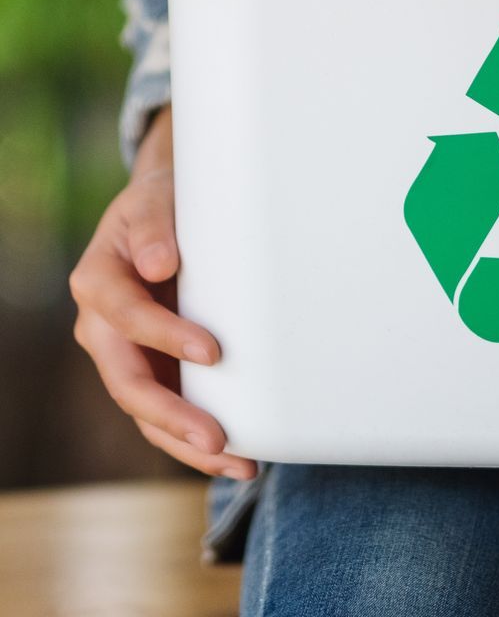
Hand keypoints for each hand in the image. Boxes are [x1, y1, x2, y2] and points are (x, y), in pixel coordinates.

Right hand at [69, 106, 256, 479]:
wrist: (162, 209)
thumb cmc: (163, 202)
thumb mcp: (156, 200)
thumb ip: (156, 227)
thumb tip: (160, 265)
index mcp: (98, 282)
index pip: (127, 317)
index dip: (166, 336)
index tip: (212, 352)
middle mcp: (103, 327)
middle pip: (130, 381)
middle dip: (173, 415)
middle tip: (217, 438)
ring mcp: (125, 352)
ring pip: (147, 409)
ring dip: (187, 442)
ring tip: (237, 462)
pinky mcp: (151, 366)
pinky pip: (166, 410)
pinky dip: (194, 437)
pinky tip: (236, 456)